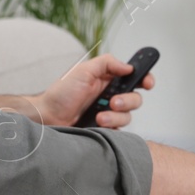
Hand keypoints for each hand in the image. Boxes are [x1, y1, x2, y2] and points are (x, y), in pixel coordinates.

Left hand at [35, 53, 154, 128]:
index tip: (147, 83)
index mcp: (107, 80)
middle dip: (128, 101)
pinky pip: (119, 131)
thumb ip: (107, 63)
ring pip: (127, 116)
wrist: (47, 117)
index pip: (134, 78)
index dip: (145, 79)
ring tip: (99, 118)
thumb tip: (128, 66)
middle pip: (135, 99)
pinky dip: (111, 129)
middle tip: (113, 102)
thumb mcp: (83, 71)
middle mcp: (110, 96)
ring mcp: (108, 114)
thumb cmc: (60, 94)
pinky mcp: (104, 129)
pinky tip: (98, 126)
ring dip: (115, 117)